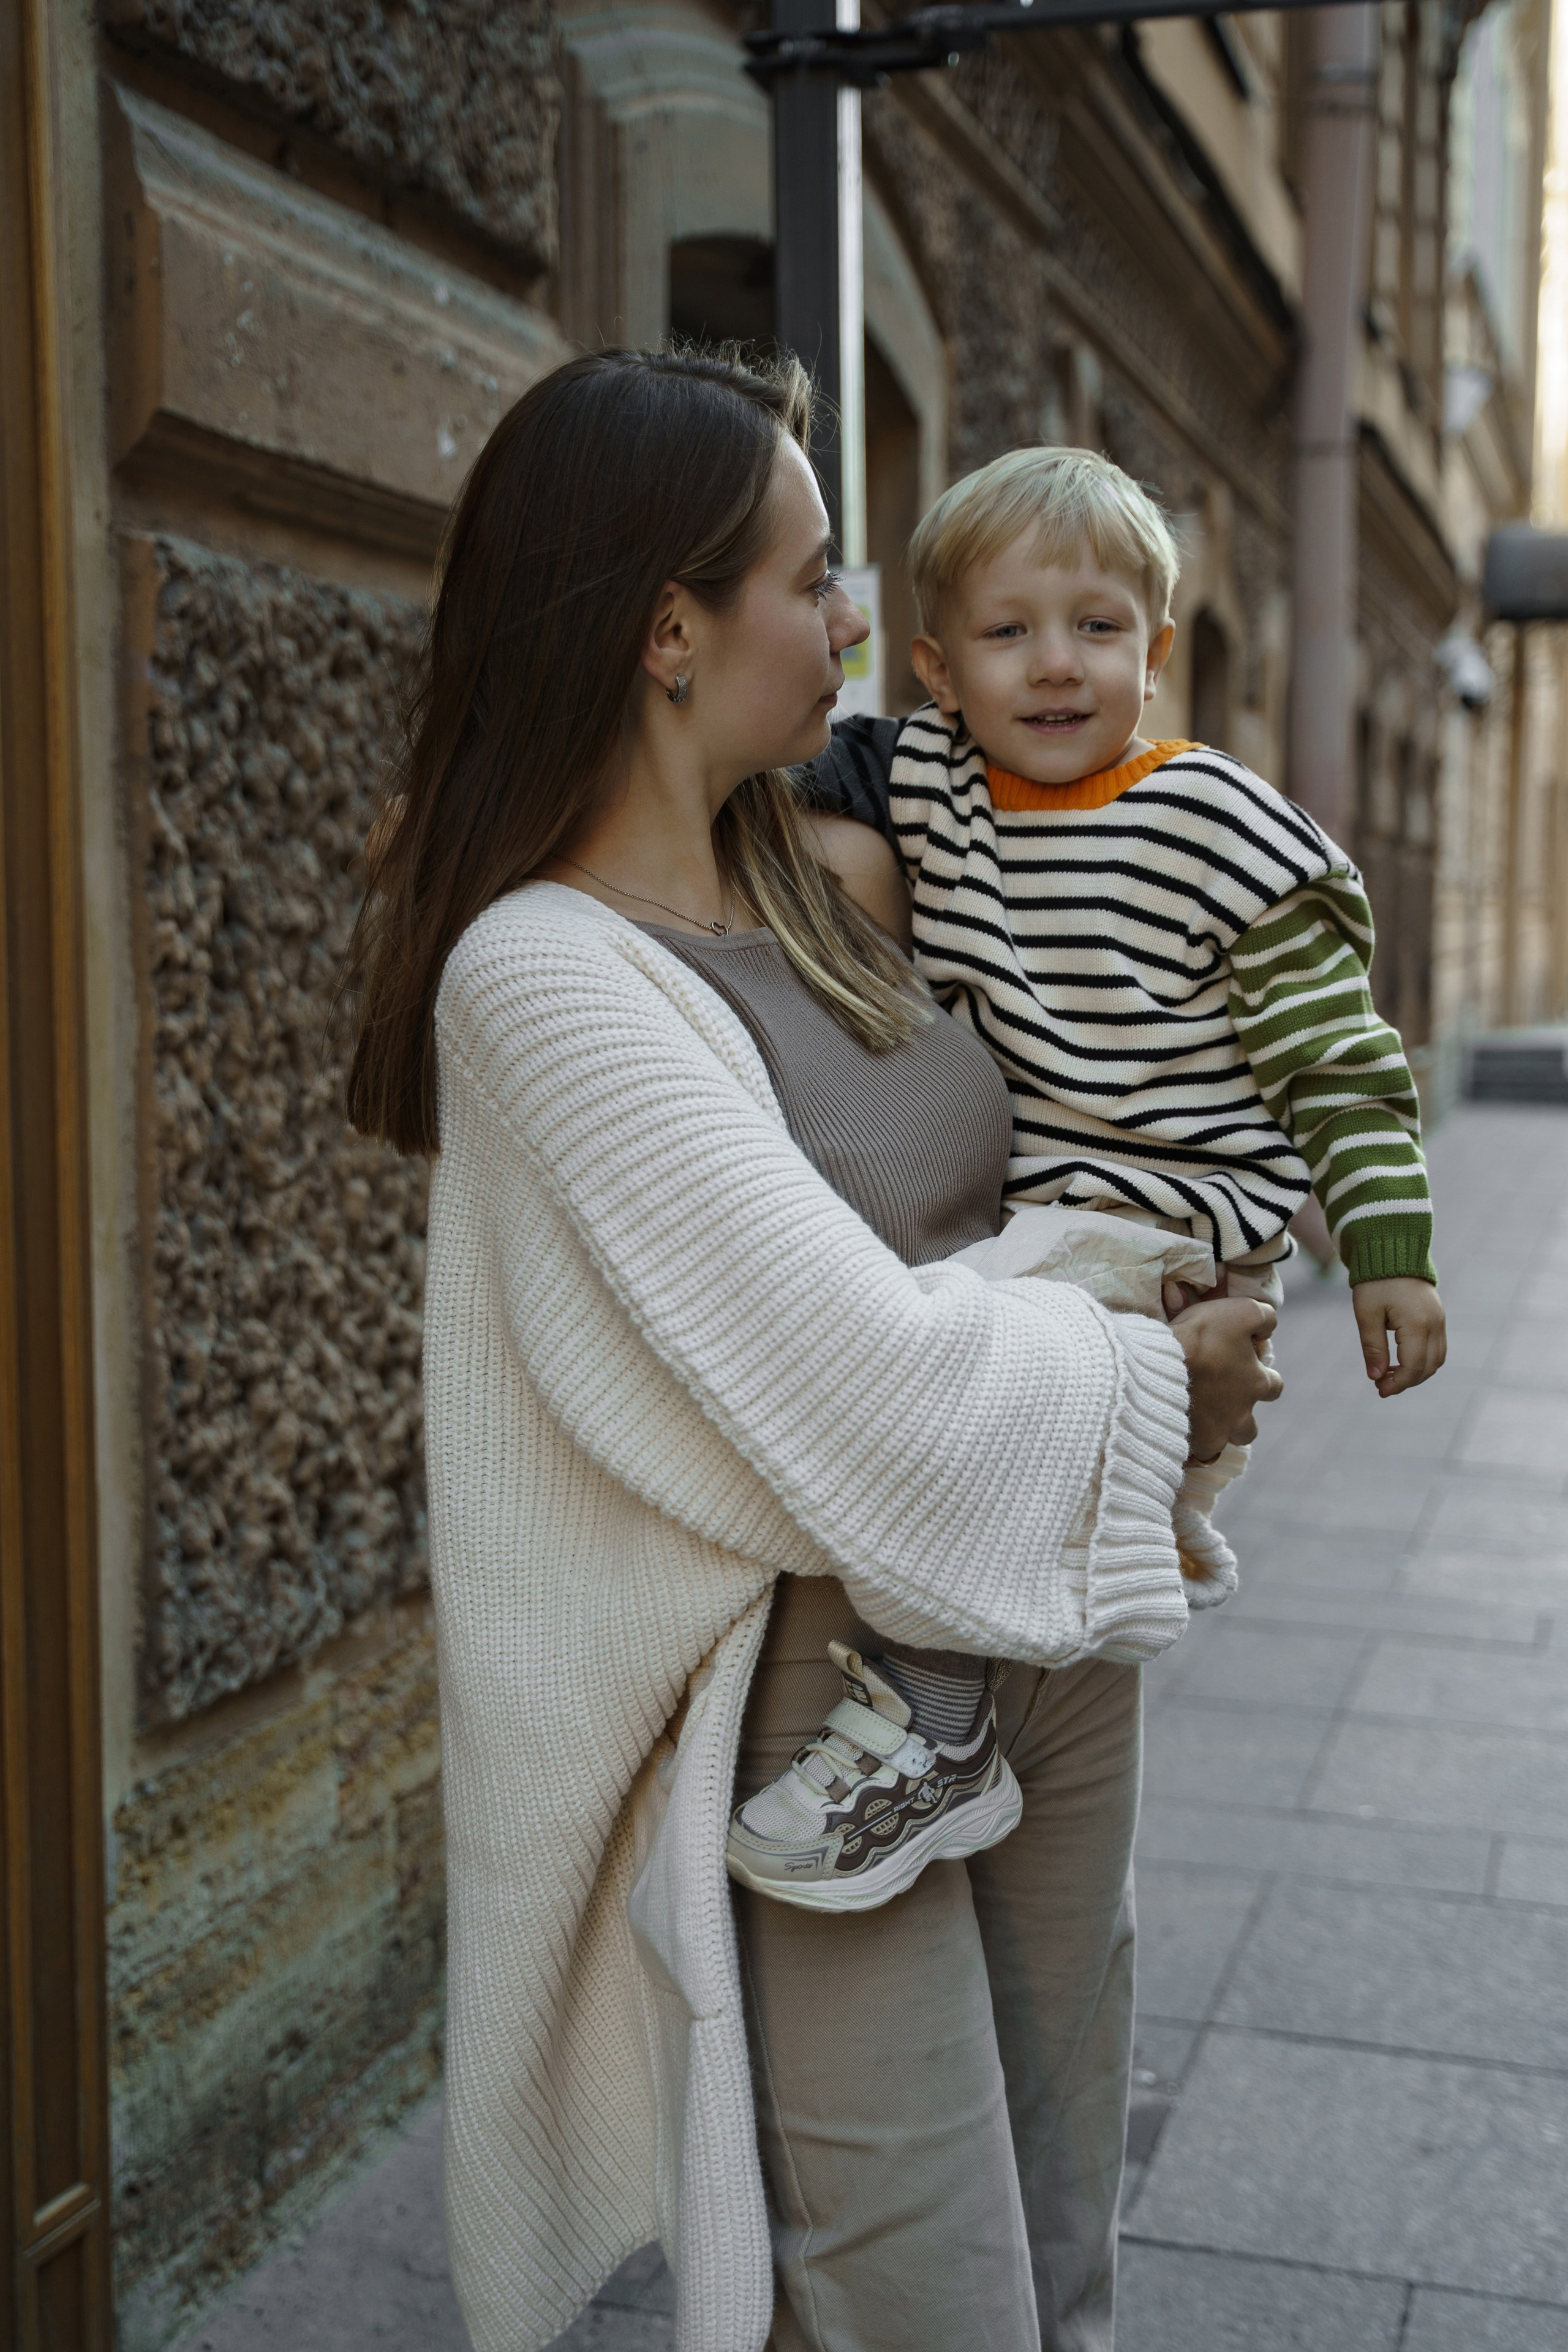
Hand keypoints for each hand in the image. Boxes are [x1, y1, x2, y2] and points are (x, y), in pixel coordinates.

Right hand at [1170, 1296, 1282, 1461]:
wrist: (1155, 1368)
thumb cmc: (1200, 1338)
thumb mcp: (1241, 1311)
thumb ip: (1263, 1317)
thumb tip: (1268, 1327)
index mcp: (1257, 1384)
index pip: (1275, 1385)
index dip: (1261, 1375)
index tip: (1240, 1366)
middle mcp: (1242, 1417)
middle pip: (1250, 1426)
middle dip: (1238, 1413)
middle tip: (1214, 1397)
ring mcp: (1216, 1436)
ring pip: (1223, 1441)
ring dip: (1214, 1430)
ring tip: (1193, 1416)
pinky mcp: (1191, 1447)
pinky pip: (1194, 1451)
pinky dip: (1188, 1441)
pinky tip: (1174, 1426)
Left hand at [1353, 1276, 1445, 1396]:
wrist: (1393, 1250)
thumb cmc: (1376, 1281)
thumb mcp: (1367, 1314)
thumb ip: (1373, 1347)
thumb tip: (1376, 1377)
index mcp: (1418, 1324)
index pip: (1413, 1367)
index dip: (1398, 1384)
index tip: (1379, 1390)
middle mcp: (1435, 1324)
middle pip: (1429, 1367)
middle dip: (1407, 1381)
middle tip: (1382, 1385)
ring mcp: (1440, 1320)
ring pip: (1436, 1359)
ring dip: (1416, 1372)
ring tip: (1390, 1374)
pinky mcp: (1438, 1316)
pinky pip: (1438, 1347)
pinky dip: (1423, 1360)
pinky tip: (1400, 1360)